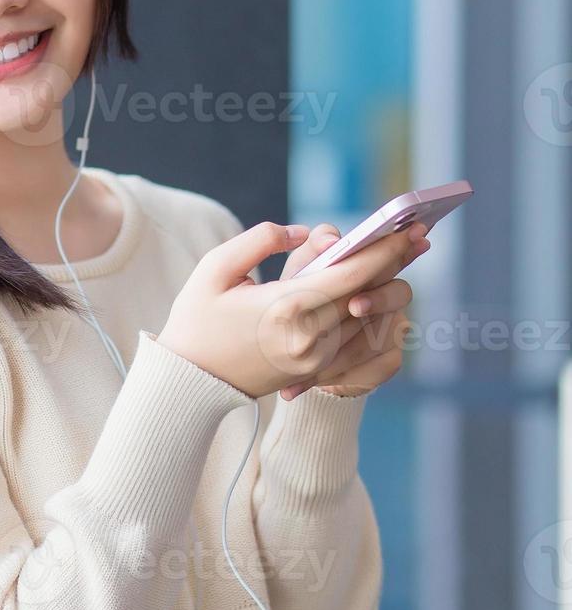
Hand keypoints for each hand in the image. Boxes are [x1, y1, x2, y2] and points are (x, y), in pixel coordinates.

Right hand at [156, 220, 426, 397]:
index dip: (385, 249)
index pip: (351, 274)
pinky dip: (372, 317)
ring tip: (397, 263)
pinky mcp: (316, 371)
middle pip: (370, 295)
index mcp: (284, 307)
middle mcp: (309, 336)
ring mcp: (316, 359)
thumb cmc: (196, 319)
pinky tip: (377, 297)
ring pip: (370, 320)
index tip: (409, 229)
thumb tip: (305, 233)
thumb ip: (259, 240)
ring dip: (386, 290)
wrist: (190, 380)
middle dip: (395, 264)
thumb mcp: (215, 269)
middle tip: (419, 237)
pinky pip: (359, 341)